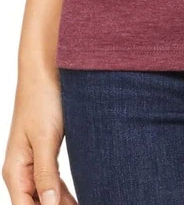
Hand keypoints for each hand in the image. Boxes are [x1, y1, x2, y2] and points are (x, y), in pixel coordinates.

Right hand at [2, 67, 76, 204]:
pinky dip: (65, 193)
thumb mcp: (45, 138)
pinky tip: (81, 196)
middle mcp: (22, 170)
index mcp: (16, 170)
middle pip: (37, 204)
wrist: (46, 70)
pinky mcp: (46, 153)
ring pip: (47, 195)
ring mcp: (33, 162)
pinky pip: (53, 182)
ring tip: (88, 203)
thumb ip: (46, 173)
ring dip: (64, 203)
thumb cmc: (42, 99)